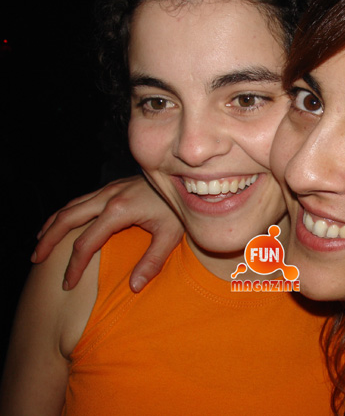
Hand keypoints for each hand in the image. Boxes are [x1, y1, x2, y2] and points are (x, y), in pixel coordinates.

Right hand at [32, 175, 183, 291]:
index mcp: (119, 210)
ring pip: (71, 206)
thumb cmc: (179, 208)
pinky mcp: (113, 187)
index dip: (74, 266)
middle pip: (67, 219)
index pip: (86, 243)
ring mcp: (109, 189)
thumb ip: (152, 262)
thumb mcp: (171, 236)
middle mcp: (108, 196)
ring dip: (52, 224)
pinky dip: (66, 213)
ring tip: (40, 242)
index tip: (67, 284)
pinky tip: (62, 222)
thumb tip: (134, 287)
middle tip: (36, 259)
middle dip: (49, 240)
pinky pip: (81, 200)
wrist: (185, 179)